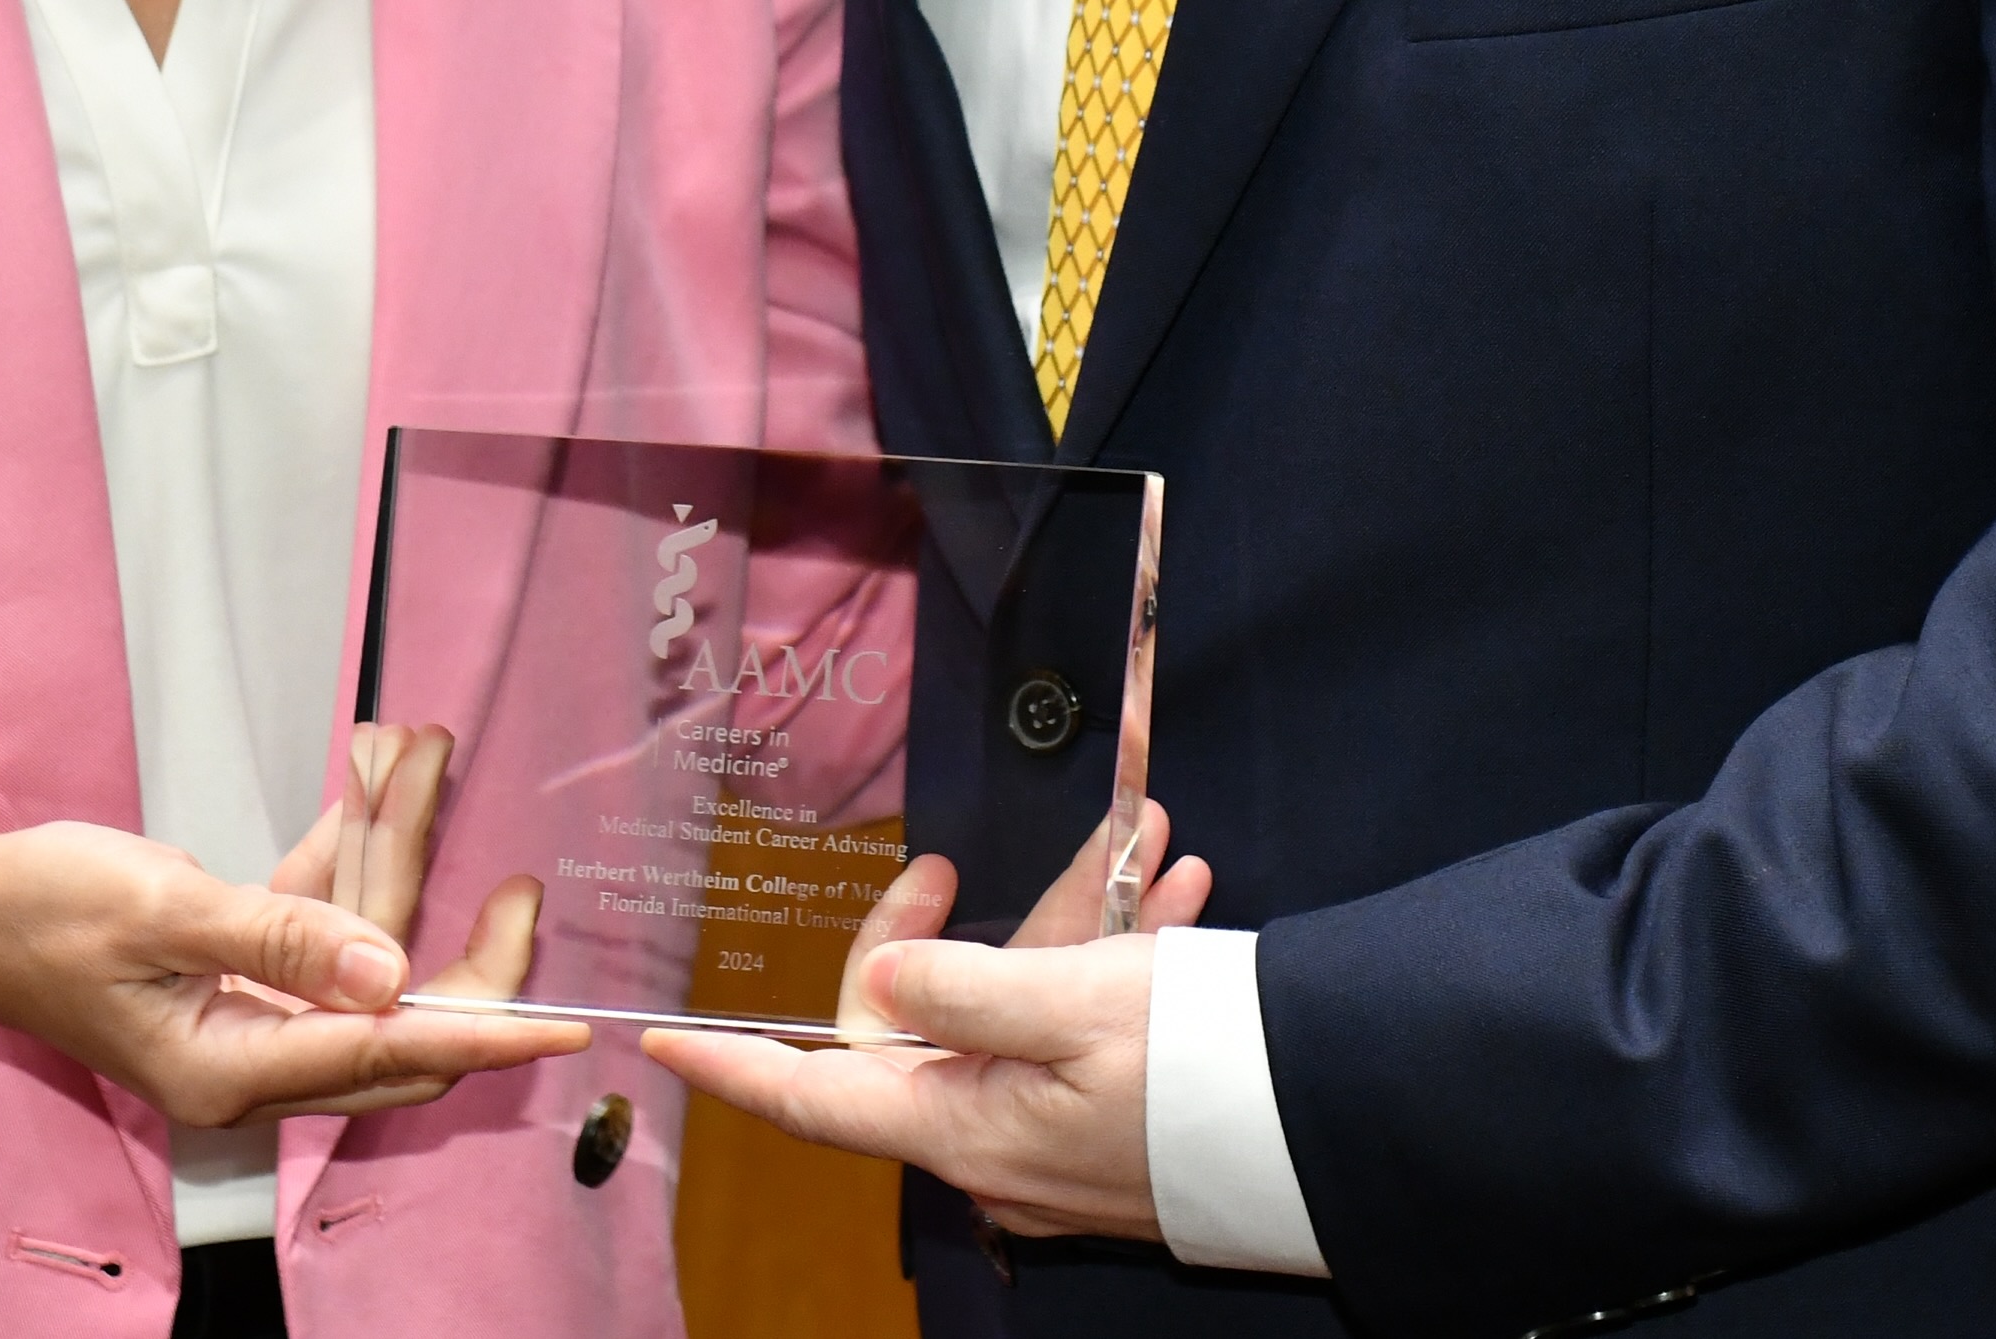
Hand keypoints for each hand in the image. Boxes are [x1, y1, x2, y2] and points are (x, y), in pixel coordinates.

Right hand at [0, 801, 574, 1130]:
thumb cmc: (39, 914)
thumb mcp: (161, 913)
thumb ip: (280, 939)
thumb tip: (390, 973)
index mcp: (235, 1068)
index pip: (389, 1057)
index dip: (483, 1035)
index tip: (565, 1029)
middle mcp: (253, 1054)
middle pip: (398, 1017)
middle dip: (464, 941)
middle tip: (525, 883)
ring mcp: (245, 1012)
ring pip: (361, 947)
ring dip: (393, 850)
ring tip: (427, 751)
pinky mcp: (233, 966)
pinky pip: (314, 915)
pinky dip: (341, 848)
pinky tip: (372, 775)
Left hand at [641, 800, 1212, 1243]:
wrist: (1335, 1125)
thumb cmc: (1198, 1066)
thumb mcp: (1070, 1004)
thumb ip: (960, 988)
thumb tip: (879, 984)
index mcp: (962, 1127)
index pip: (813, 1100)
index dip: (734, 1069)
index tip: (660, 1039)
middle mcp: (996, 1147)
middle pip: (928, 1027)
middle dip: (968, 928)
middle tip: (966, 861)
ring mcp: (1055, 1143)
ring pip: (1026, 1012)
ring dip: (1075, 925)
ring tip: (1144, 849)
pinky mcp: (1113, 1130)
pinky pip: (1088, 1035)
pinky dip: (1123, 961)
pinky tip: (1172, 893)